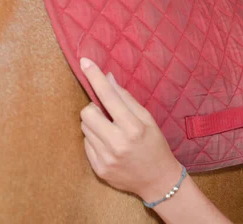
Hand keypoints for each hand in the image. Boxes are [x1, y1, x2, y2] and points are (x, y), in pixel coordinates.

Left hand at [79, 58, 181, 201]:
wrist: (158, 180)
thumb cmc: (155, 145)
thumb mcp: (148, 119)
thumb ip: (126, 99)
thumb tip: (108, 78)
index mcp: (133, 127)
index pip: (108, 96)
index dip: (95, 77)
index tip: (85, 62)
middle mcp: (118, 143)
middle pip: (88, 112)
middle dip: (94, 108)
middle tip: (107, 113)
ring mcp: (106, 158)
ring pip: (85, 128)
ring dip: (94, 124)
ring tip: (111, 131)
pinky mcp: (98, 169)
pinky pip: (86, 145)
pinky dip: (95, 140)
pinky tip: (110, 146)